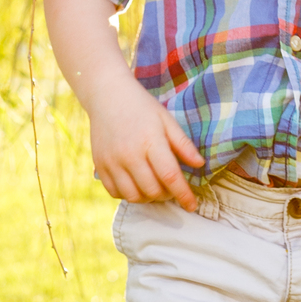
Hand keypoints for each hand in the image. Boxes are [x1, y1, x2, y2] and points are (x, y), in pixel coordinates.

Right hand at [85, 84, 204, 209]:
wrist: (107, 96)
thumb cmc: (142, 108)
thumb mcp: (166, 120)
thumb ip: (183, 144)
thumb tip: (200, 165)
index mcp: (150, 141)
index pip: (170, 176)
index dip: (183, 195)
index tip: (192, 205)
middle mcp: (129, 154)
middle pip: (152, 190)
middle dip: (167, 196)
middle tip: (172, 188)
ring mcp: (112, 162)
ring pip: (133, 196)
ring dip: (148, 198)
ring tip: (155, 187)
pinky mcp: (100, 166)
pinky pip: (115, 192)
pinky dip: (128, 194)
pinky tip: (136, 184)